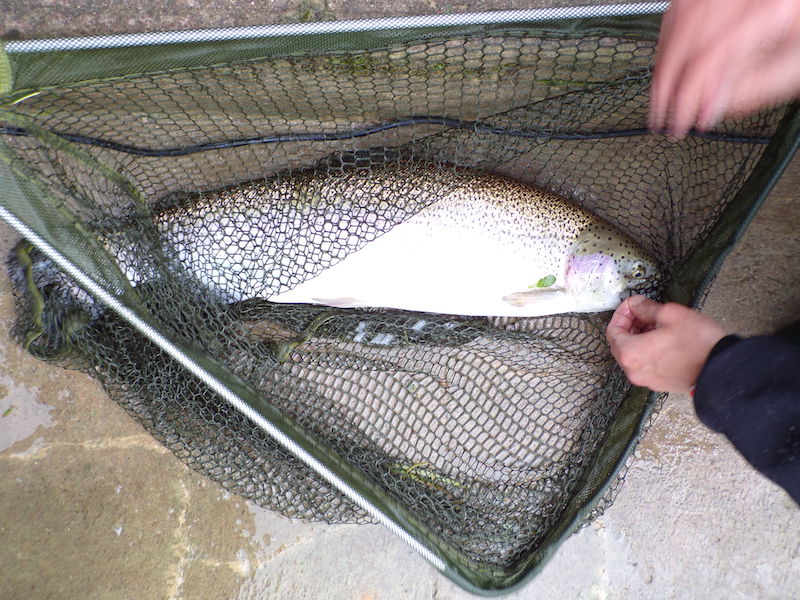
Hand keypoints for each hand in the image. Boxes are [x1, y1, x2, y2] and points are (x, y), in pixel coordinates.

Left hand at [606, 295, 726, 392]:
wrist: (721, 370)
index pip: (612, 330)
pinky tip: (663, 339)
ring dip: (639, 337)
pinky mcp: (659, 383)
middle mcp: (634, 370)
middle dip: (630, 325)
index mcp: (630, 353)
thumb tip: (637, 305)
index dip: (622, 313)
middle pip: (620, 343)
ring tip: (656, 324)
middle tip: (642, 312)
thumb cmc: (699, 344)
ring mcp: (646, 379)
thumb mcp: (671, 314)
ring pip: (632, 354)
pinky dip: (647, 350)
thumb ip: (646, 308)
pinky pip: (645, 364)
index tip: (633, 304)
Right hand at [650, 0, 799, 137]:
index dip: (688, 93)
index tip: (680, 121)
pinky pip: (680, 8)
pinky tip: (667, 64)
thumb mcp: (794, 70)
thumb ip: (753, 89)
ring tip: (660, 94)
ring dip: (663, 61)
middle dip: (667, 80)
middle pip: (687, 33)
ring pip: (677, 18)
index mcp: (771, 9)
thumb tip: (707, 108)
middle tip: (660, 113)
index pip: (711, 54)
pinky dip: (668, 38)